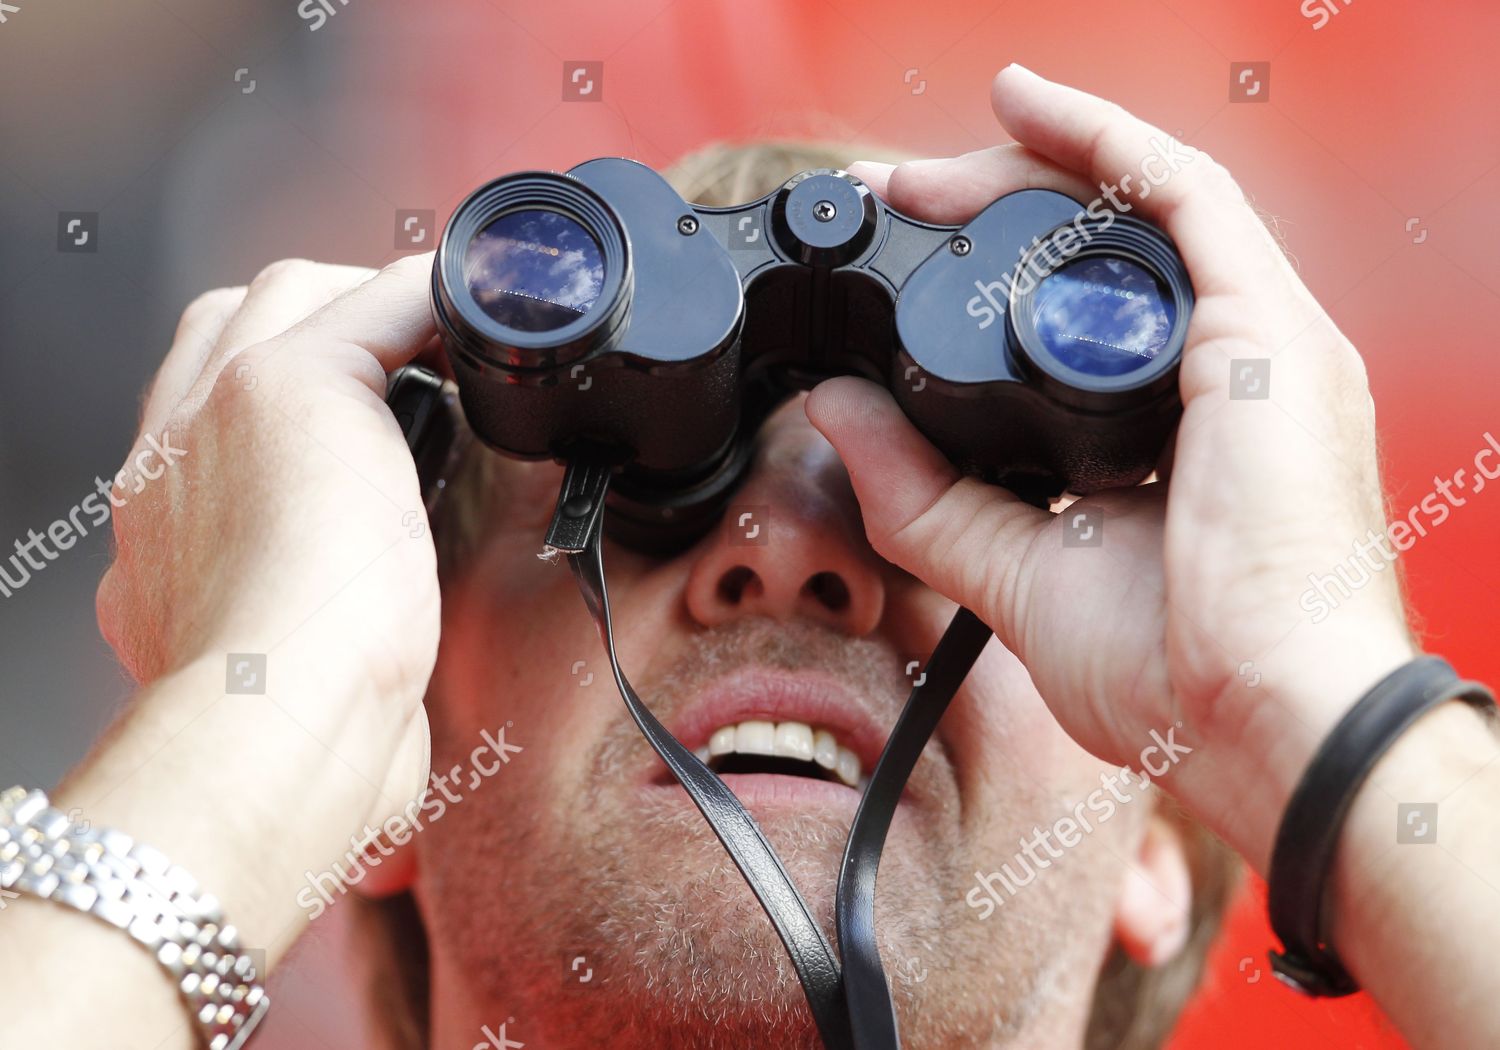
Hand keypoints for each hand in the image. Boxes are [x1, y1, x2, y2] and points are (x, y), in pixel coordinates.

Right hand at [86, 255, 438, 922]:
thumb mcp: (275, 697)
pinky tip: (479, 328)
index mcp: (162, 531)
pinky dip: (431, 303)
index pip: (201, 415)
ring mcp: (214, 411)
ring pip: (288, 297)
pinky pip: (377, 303)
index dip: (278, 393)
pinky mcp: (288, 386)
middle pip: (226, 329)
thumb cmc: (283, 744)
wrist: (265, 736)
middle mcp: (167, 459)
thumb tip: (385, 702)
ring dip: (370, 308)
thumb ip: (308, 668)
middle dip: (315, 330)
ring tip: (440, 348)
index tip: (358, 416)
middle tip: (402, 366)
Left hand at [807, 65, 1415, 868]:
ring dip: (1021, 167)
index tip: (886, 258)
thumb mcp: (1014, 570)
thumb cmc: (1177, 672)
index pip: (1070, 310)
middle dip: (981, 207)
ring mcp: (1253, 340)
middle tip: (885, 199)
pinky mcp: (1264, 326)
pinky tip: (1024, 106)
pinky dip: (1098, 140)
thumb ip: (922, 492)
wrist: (1261, 724)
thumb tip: (837, 413)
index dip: (975, 270)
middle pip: (1096, 245)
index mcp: (1169, 428)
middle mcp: (1219, 368)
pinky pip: (1180, 194)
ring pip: (1133, 204)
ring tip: (919, 173)